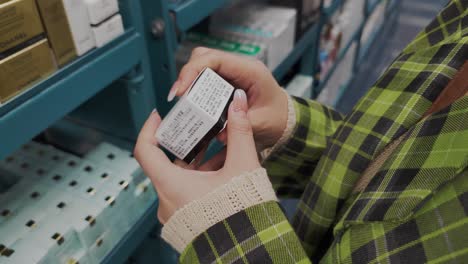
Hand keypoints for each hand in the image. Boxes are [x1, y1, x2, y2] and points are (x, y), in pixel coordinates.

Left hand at [134, 90, 260, 222]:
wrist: (247, 249)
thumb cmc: (241, 213)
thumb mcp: (242, 166)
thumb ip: (240, 132)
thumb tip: (238, 104)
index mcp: (171, 185)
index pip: (145, 150)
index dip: (149, 128)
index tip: (159, 115)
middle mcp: (166, 200)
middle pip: (167, 163)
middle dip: (187, 145)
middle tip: (200, 130)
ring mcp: (174, 213)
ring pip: (179, 179)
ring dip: (197, 164)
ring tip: (219, 151)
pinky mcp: (184, 221)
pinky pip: (185, 194)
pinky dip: (199, 180)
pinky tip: (221, 172)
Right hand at [168, 47, 288, 150]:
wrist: (284, 121)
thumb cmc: (277, 118)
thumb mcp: (262, 124)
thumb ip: (241, 126)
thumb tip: (219, 133)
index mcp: (250, 70)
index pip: (215, 59)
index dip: (193, 71)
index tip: (181, 90)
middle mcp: (239, 68)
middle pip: (203, 58)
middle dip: (187, 76)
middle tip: (177, 97)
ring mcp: (231, 74)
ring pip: (202, 67)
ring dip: (189, 83)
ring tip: (181, 103)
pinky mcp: (225, 84)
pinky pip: (205, 80)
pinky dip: (195, 91)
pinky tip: (190, 106)